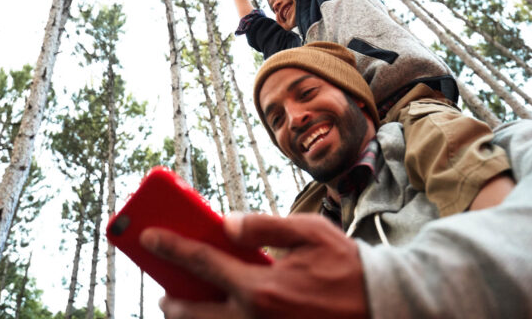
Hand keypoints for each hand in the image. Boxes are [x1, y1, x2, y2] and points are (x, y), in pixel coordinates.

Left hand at [141, 213, 367, 318]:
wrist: (383, 309)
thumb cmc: (347, 267)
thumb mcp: (310, 232)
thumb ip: (264, 226)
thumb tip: (225, 224)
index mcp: (262, 288)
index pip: (202, 263)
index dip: (171, 247)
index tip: (148, 237)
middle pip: (194, 314)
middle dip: (173, 302)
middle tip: (165, 291)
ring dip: (194, 318)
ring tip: (187, 306)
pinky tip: (222, 310)